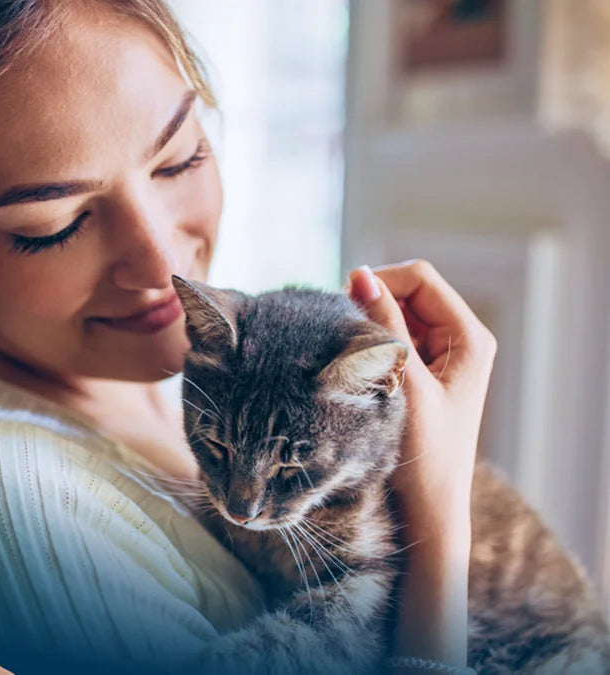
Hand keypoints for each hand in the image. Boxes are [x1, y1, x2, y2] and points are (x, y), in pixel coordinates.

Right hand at [348, 260, 496, 666]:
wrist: (428, 510)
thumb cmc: (424, 454)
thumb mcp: (403, 384)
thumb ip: (384, 327)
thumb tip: (359, 275)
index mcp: (469, 338)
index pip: (419, 278)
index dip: (380, 282)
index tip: (345, 309)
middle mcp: (459, 340)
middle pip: (407, 292)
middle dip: (372, 304)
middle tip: (343, 337)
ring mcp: (441, 356)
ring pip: (396, 314)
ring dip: (369, 327)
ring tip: (350, 357)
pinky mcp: (423, 372)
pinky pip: (393, 339)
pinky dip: (371, 344)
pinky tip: (357, 368)